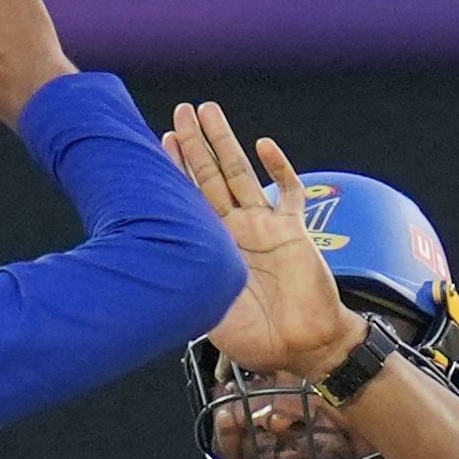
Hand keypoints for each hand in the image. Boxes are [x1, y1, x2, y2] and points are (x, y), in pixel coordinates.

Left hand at [163, 103, 356, 378]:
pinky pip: (288, 193)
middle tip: (181, 112)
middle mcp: (237, 231)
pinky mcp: (294, 231)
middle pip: (211, 178)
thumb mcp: (209, 314)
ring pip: (241, 175)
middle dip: (195, 144)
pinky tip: (264, 146)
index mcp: (213, 248)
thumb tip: (155, 272)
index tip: (160, 142)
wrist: (304, 347)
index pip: (189, 200)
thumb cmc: (259, 339)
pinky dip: (279, 168)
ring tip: (209, 111)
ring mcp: (266, 227)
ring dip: (225, 143)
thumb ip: (190, 288)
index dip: (176, 171)